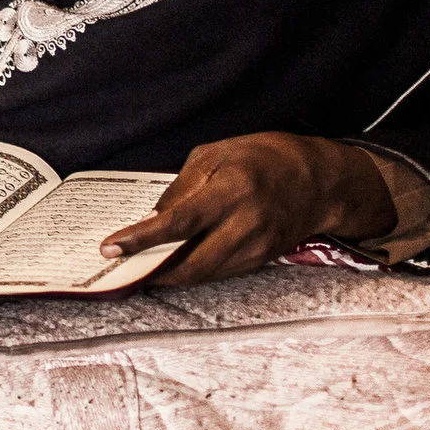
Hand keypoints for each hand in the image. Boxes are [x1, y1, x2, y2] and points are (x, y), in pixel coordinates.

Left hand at [100, 133, 397, 285]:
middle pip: (191, 262)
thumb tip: (152, 218)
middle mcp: (246, 222)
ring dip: (171, 275)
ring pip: (204, 274)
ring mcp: (257, 245)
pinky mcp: (262, 259)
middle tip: (124, 267)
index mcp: (232, 188)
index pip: (178, 222)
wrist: (319, 181)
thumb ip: (182, 187)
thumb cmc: (262, 158)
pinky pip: (220, 273)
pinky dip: (194, 272)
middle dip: (153, 270)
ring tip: (143, 267)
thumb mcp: (215, 154)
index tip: (111, 249)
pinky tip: (176, 264)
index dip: (142, 239)